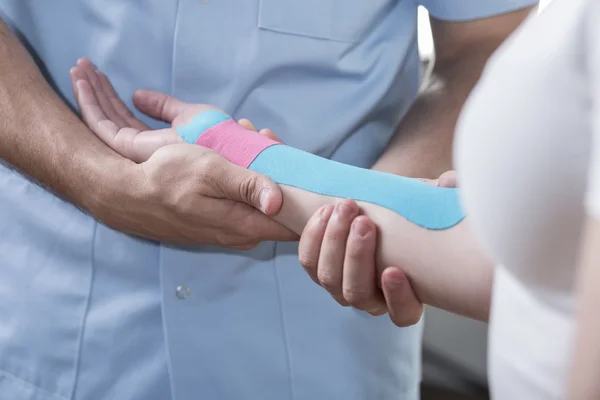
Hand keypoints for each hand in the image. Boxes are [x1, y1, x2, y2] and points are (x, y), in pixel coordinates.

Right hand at [71, 58, 296, 246]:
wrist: (126, 195)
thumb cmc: (167, 179)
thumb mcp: (210, 171)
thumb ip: (247, 185)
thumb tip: (279, 202)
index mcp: (243, 225)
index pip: (291, 225)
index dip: (305, 200)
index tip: (304, 172)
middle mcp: (239, 235)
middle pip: (278, 210)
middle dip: (281, 174)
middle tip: (267, 139)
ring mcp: (226, 233)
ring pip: (260, 205)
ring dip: (261, 173)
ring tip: (251, 138)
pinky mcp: (214, 226)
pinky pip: (242, 205)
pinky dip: (245, 182)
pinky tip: (235, 158)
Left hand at [298, 171, 457, 326]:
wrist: (375, 213)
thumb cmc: (411, 220)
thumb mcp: (433, 210)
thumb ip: (447, 199)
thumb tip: (450, 182)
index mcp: (406, 298)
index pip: (403, 314)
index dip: (397, 298)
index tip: (393, 270)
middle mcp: (372, 300)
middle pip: (357, 293)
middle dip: (357, 256)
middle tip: (364, 221)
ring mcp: (342, 287)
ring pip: (329, 278)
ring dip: (334, 241)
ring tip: (346, 207)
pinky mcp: (320, 269)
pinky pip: (309, 262)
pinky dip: (314, 236)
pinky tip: (326, 211)